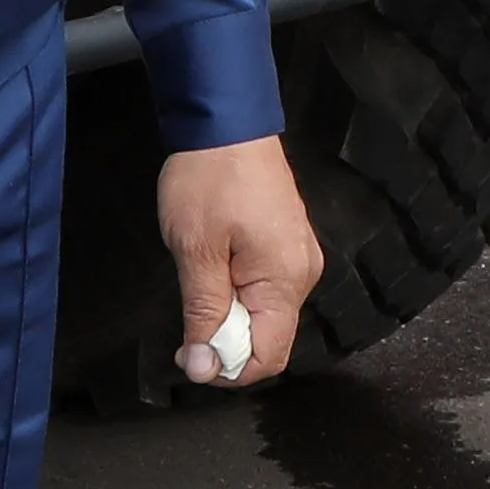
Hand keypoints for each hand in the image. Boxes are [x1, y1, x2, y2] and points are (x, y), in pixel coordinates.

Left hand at [159, 135, 317, 388]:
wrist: (226, 120)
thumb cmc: (208, 181)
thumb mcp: (195, 250)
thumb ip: (204, 312)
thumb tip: (205, 368)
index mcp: (287, 280)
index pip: (269, 356)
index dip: (227, 368)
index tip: (188, 351)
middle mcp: (303, 274)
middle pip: (269, 338)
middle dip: (226, 341)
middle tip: (186, 314)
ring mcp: (298, 257)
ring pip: (265, 315)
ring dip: (229, 315)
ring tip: (198, 280)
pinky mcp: (287, 244)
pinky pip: (265, 290)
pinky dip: (237, 294)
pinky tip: (213, 269)